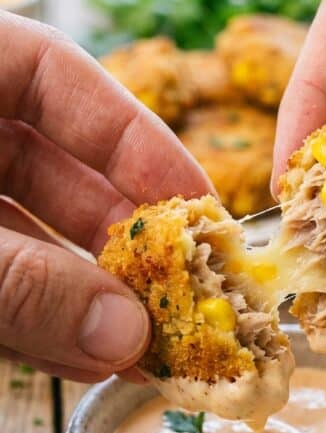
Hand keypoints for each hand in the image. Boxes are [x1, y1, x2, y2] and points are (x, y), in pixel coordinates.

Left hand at [0, 12, 211, 380]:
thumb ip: (20, 280)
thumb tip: (124, 334)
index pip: (60, 77)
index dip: (137, 140)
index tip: (198, 207)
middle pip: (55, 169)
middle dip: (119, 240)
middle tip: (180, 295)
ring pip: (23, 235)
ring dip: (80, 294)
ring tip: (136, 347)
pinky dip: (28, 318)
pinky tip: (74, 355)